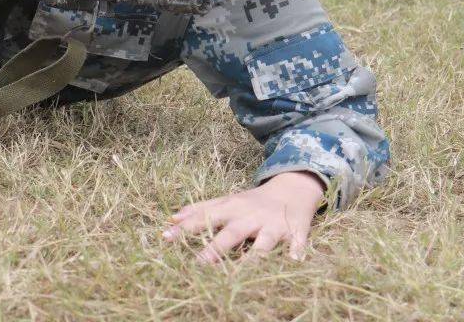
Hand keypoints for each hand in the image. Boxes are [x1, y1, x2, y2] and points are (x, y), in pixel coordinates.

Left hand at [163, 171, 325, 262]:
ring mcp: (273, 226)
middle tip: (199, 264)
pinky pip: (297, 244)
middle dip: (216, 248)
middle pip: (232, 233)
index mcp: (232, 209)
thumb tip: (171, 219)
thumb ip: (200, 209)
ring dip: (254, 258)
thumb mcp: (226, 201)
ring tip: (242, 274)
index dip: (186, 228)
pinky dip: (296, 252)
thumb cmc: (252, 201)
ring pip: (264, 243)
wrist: (292, 189)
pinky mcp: (296, 233)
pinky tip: (294, 261)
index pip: (205, 218)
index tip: (165, 238)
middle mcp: (251, 217)